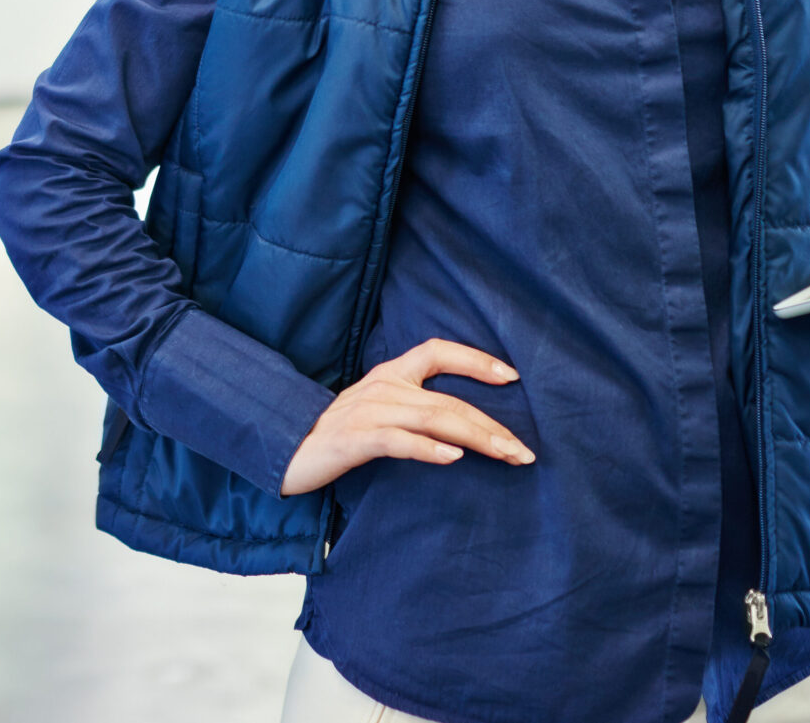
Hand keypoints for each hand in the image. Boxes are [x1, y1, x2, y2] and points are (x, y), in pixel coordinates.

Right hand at [281, 339, 530, 495]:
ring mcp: (369, 412)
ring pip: (434, 419)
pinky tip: (453, 458)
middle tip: (524, 451)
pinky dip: (429, 449)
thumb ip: (412, 407)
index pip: (438, 351)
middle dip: (492, 426)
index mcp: (390, 374)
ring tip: (506, 455)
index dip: (476, 360)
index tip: (512, 377)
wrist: (285, 450)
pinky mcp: (356, 440)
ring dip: (476, 438)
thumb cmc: (337, 434)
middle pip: (449, 400)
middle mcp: (383, 387)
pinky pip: (399, 441)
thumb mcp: (377, 408)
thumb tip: (462, 427)